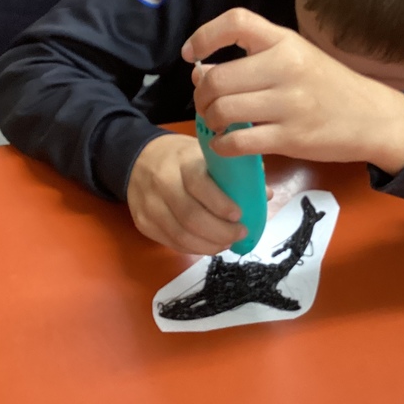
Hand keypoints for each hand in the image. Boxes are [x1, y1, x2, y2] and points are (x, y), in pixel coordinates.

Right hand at [127, 133, 247, 254]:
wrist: (138, 159)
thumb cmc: (182, 158)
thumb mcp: (206, 154)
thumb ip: (235, 173)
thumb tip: (265, 195)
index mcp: (181, 162)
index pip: (199, 185)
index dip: (220, 204)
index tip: (239, 215)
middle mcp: (162, 183)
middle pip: (190, 216)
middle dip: (220, 231)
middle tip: (239, 234)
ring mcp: (149, 205)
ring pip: (180, 235)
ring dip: (209, 245)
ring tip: (227, 242)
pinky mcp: (143, 223)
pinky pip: (171, 243)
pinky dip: (194, 248)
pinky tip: (209, 244)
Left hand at [181, 8, 403, 173]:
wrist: (372, 118)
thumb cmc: (329, 86)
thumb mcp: (297, 59)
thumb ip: (254, 60)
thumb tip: (200, 71)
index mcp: (286, 41)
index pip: (237, 22)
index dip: (205, 36)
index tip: (191, 55)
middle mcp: (286, 67)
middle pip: (219, 77)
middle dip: (201, 94)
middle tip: (205, 103)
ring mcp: (289, 104)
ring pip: (224, 110)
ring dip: (210, 120)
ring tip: (216, 124)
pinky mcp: (291, 137)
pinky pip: (239, 142)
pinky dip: (222, 145)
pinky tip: (226, 144)